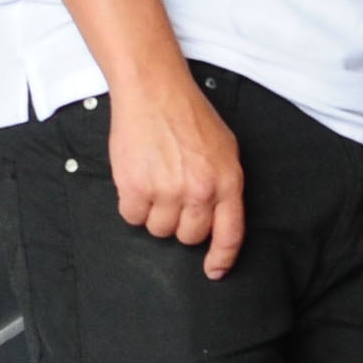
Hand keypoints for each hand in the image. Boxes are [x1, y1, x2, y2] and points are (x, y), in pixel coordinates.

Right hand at [109, 70, 246, 276]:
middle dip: (180, 223)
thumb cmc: (188, 114)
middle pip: (189, 237)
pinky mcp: (136, 187)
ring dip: (154, 213)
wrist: (154, 91)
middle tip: (173, 197)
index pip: (229, 235)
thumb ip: (225, 185)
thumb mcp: (225, 148)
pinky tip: (137, 179)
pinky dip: (132, 204)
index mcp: (226, 181)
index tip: (214, 270)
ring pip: (158, 230)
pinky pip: (132, 217)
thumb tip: (218, 218)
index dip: (222, 259)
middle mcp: (199, 190)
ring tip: (154, 182)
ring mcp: (167, 191)